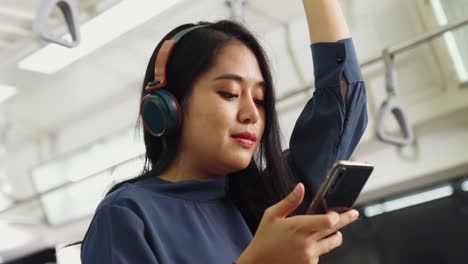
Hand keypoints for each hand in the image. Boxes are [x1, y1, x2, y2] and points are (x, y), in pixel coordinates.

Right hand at [236, 183, 358, 263]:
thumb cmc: (264, 237)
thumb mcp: (272, 215)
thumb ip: (289, 201)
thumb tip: (301, 186)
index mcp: (298, 227)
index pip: (328, 222)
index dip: (338, 216)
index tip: (341, 211)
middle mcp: (306, 242)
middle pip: (335, 231)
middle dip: (346, 221)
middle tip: (353, 214)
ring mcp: (309, 256)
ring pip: (331, 244)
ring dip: (334, 237)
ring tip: (332, 232)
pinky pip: (321, 255)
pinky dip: (318, 249)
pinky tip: (306, 246)